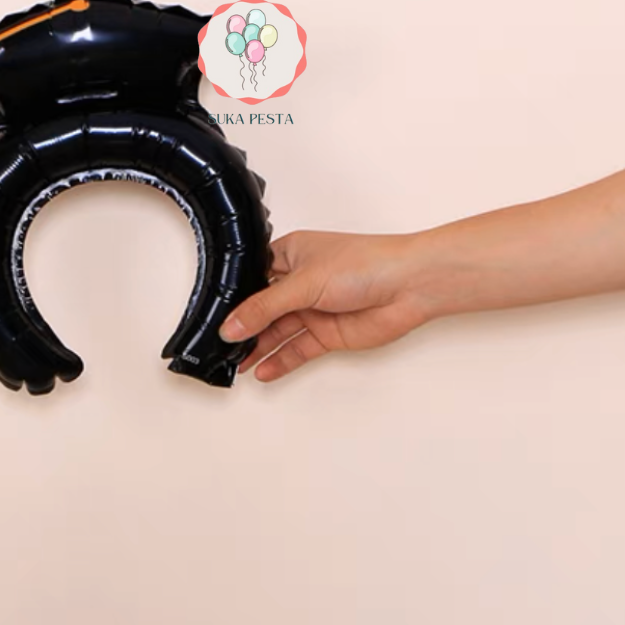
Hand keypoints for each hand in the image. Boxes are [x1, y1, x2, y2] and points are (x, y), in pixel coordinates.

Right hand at [220, 231, 434, 381]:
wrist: (410, 285)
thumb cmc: (366, 263)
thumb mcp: (303, 283)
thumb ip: (264, 308)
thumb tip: (231, 325)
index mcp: (290, 254)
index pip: (251, 279)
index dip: (233, 299)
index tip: (214, 318)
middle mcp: (300, 281)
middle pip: (262, 309)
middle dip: (243, 328)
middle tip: (220, 347)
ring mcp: (314, 308)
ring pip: (278, 332)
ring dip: (258, 348)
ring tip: (236, 364)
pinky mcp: (328, 333)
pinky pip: (297, 350)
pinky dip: (280, 361)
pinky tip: (263, 370)